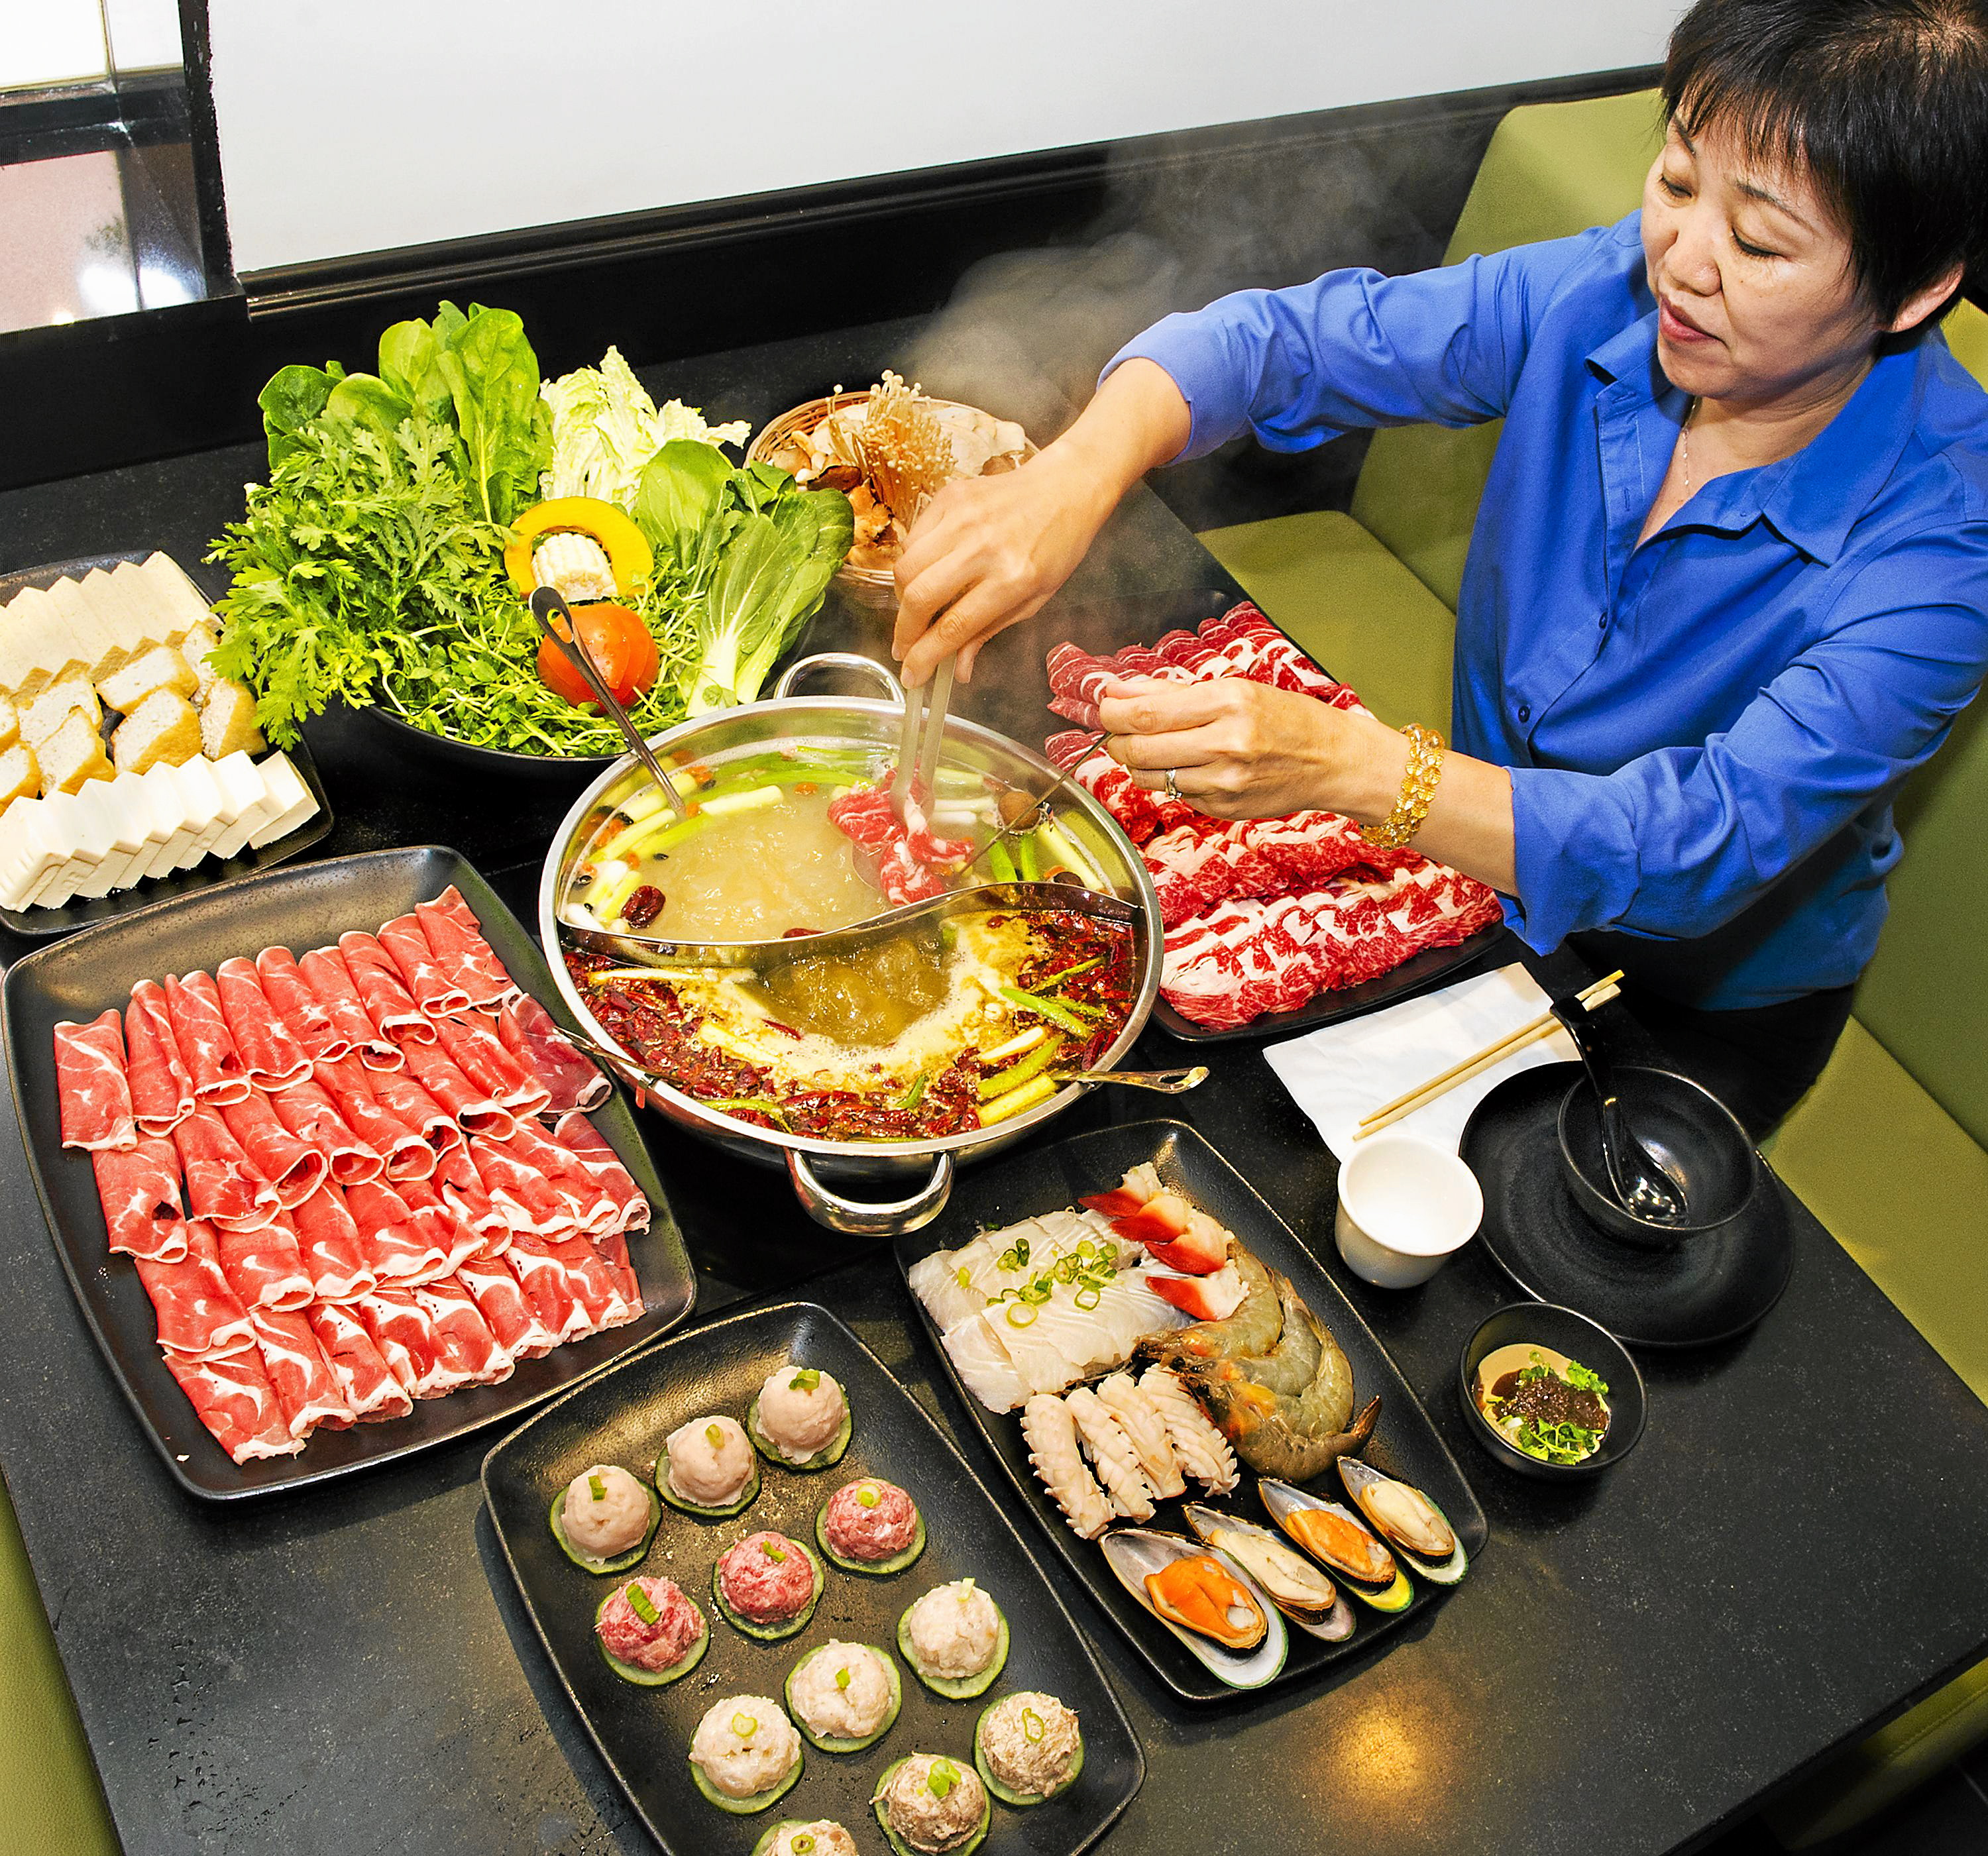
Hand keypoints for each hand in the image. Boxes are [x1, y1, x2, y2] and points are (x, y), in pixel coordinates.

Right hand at [891, 450, 1111, 685]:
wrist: (1065, 488)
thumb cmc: (1055, 547)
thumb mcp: (1033, 600)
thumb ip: (989, 633)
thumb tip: (957, 669)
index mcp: (1012, 578)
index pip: (954, 626)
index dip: (925, 657)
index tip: (912, 675)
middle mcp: (984, 546)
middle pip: (920, 597)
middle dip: (904, 632)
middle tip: (904, 647)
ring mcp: (963, 517)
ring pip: (906, 567)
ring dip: (903, 599)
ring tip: (916, 610)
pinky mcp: (948, 496)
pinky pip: (912, 539)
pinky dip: (911, 564)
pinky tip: (926, 573)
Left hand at [1098, 676, 1405, 821]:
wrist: (1332, 761)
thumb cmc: (1285, 719)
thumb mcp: (1235, 690)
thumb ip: (1173, 693)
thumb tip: (1119, 689)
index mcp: (1228, 702)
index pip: (1147, 712)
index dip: (1113, 711)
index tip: (1105, 706)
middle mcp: (1226, 743)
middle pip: (1140, 748)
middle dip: (1116, 740)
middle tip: (1116, 732)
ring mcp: (1225, 780)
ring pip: (1149, 777)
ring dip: (1136, 763)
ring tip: (1147, 749)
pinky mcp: (1224, 807)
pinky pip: (1175, 794)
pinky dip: (1166, 780)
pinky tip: (1184, 767)